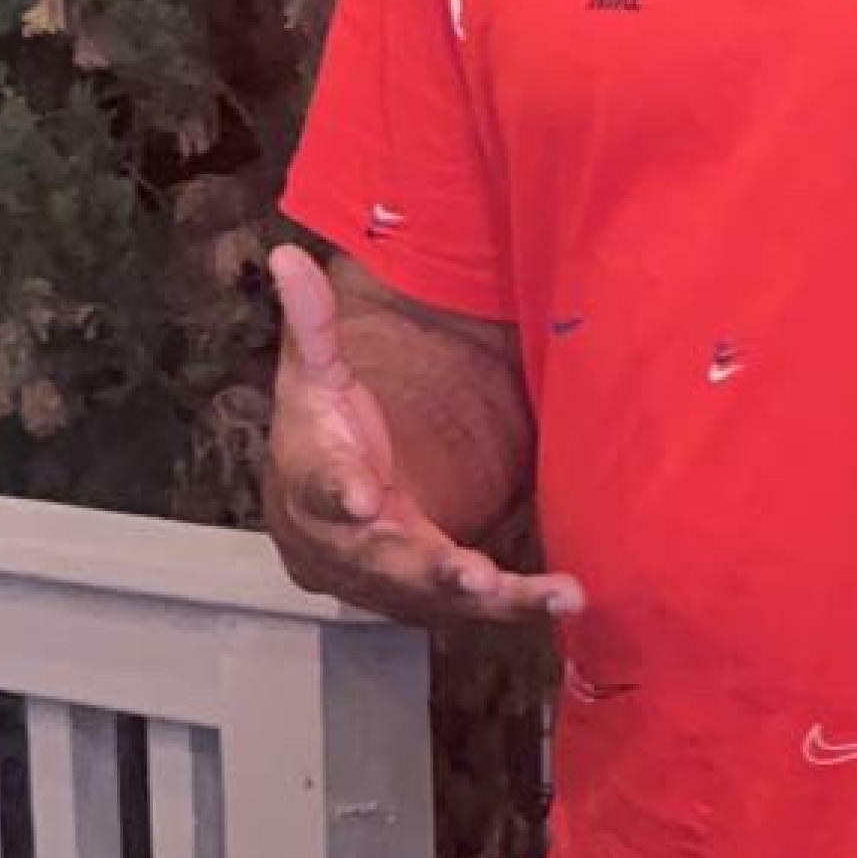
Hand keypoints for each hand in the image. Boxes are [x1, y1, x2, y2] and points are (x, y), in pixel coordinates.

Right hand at [261, 245, 581, 627]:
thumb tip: (286, 253)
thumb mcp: (311, 378)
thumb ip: (311, 326)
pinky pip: (485, 605)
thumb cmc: (320, 437)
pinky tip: (570, 597)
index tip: (356, 497)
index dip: (337, 492)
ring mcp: (401, 577)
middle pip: (393, 561)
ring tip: (554, 595)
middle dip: (432, 570)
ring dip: (501, 597)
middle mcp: (357, 544)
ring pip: (448, 594)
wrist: (319, 520)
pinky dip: (526, 602)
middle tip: (469, 574)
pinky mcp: (439, 594)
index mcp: (317, 484)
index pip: (322, 488)